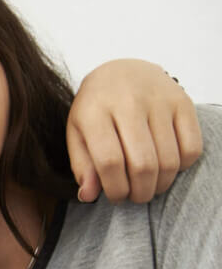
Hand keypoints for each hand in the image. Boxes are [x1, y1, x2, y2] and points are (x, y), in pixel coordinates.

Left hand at [68, 59, 202, 202]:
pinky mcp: (183, 102)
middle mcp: (128, 103)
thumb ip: (82, 166)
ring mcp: (159, 101)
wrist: (122, 71)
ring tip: (149, 186)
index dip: (115, 188)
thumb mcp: (77, 133)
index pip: (109, 162)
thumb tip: (88, 195)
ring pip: (168, 160)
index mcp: (95, 112)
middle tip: (135, 196)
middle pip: (142, 164)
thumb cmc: (96, 108)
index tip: (116, 197)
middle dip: (140, 191)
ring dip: (160, 184)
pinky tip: (167, 166)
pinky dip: (182, 166)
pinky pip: (191, 147)